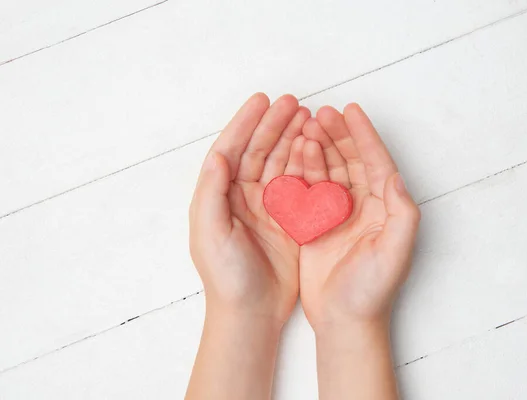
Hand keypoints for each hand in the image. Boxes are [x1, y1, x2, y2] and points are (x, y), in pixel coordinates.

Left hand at [189, 92, 308, 323]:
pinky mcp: (290, 219)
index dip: (246, 124)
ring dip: (291, 138)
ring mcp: (268, 206)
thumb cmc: (225, 277)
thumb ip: (212, 193)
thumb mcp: (210, 234)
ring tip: (308, 116)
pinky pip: (299, 184)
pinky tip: (316, 148)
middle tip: (293, 102)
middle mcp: (243, 195)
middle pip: (259, 150)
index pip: (232, 150)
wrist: (250, 312)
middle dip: (274, 124)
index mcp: (220, 195)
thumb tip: (217, 155)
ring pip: (280, 162)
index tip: (262, 101)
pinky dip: (306, 164)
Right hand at [299, 103, 420, 331]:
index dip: (364, 135)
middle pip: (352, 160)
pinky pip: (310, 189)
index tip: (350, 110)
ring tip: (305, 127)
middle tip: (321, 113)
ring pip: (330, 170)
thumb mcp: (395, 253)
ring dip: (319, 147)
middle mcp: (364, 206)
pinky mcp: (317, 224)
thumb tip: (396, 176)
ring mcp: (338, 214)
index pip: (376, 163)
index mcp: (385, 208)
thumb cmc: (371, 291)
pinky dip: (303, 170)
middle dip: (338, 134)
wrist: (343, 321)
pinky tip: (294, 155)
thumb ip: (402, 214)